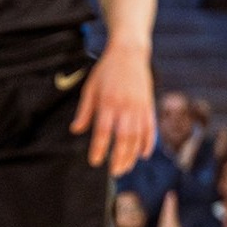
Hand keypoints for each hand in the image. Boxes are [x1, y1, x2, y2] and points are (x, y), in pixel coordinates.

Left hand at [73, 45, 154, 176]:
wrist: (129, 53)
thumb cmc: (105, 71)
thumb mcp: (90, 88)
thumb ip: (84, 111)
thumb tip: (76, 130)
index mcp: (108, 102)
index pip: (103, 131)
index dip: (99, 148)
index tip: (95, 161)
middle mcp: (125, 107)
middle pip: (123, 137)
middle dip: (119, 157)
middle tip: (114, 172)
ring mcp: (140, 107)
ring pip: (138, 136)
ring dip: (132, 154)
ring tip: (126, 168)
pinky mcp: (149, 106)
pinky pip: (150, 127)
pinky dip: (148, 142)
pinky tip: (143, 155)